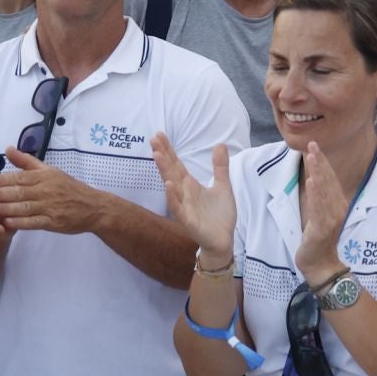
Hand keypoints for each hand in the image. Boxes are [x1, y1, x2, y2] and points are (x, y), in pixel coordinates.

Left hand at [0, 148, 106, 233]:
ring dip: (4, 208)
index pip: (18, 177)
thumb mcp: (50, 171)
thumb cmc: (69, 188)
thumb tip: (8, 149)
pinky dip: (20, 222)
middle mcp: (46, 190)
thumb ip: (27, 162)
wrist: (94, 207)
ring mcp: (50, 207)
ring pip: (23, 207)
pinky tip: (7, 223)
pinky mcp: (54, 222)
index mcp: (44, 176)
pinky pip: (34, 222)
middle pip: (18, 192)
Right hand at [151, 134, 235, 254]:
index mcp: (190, 186)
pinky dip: (173, 198)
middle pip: (171, 171)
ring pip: (172, 187)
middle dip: (163, 156)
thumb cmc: (219, 215)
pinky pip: (178, 209)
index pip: (177, 165)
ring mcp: (184, 207)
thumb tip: (220, 144)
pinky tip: (169, 186)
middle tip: (153, 139)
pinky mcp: (188, 221)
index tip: (159, 135)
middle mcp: (184, 194)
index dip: (169, 150)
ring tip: (158, 156)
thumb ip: (220, 167)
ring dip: (164, 172)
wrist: (223, 240)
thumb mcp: (223, 187)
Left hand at [293, 142, 351, 283]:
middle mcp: (338, 209)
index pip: (330, 179)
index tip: (314, 147)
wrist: (321, 264)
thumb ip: (320, 198)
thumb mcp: (320, 215)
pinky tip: (312, 181)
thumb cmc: (318, 240)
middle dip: (319, 162)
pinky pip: (318, 208)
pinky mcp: (322, 228)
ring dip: (318, 172)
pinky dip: (316, 193)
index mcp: (338, 205)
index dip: (322, 162)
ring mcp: (331, 219)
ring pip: (324, 191)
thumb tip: (313, 178)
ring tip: (312, 157)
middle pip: (328, 181)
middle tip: (312, 145)